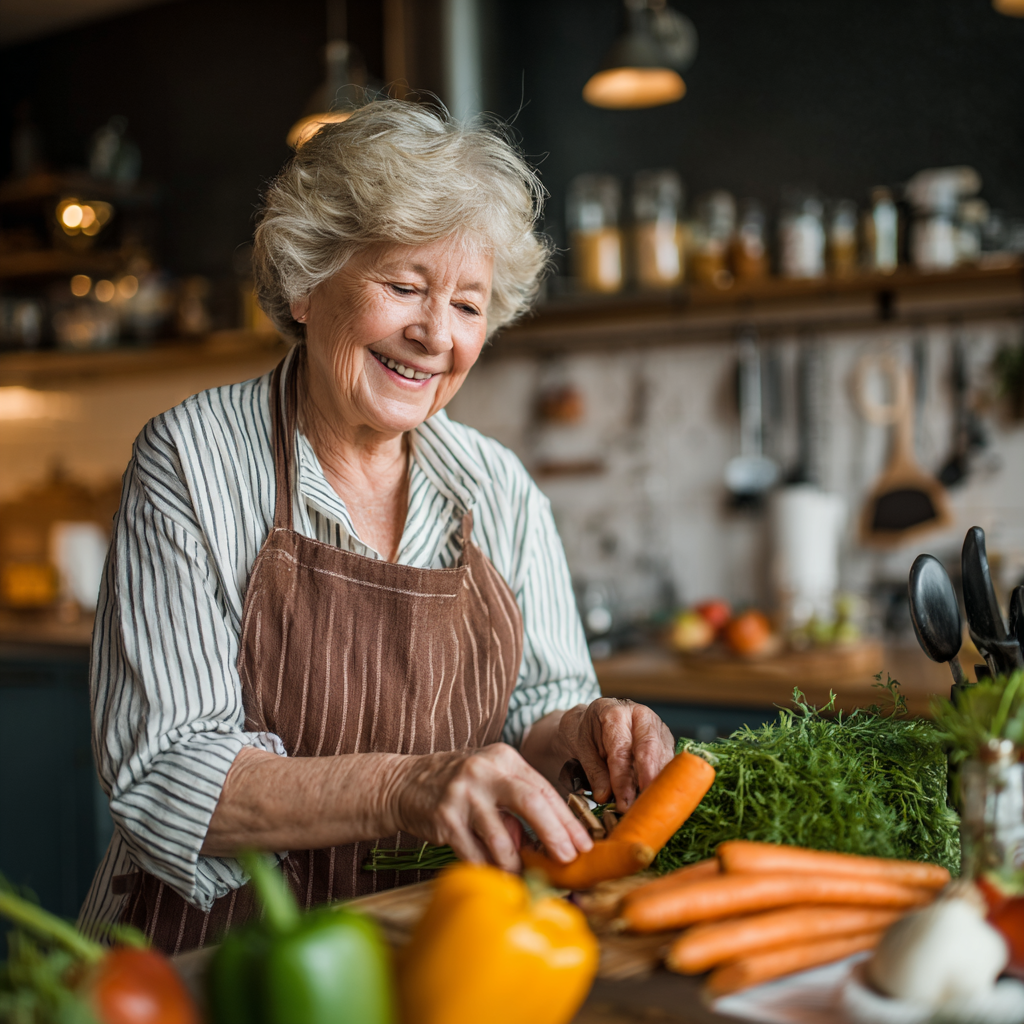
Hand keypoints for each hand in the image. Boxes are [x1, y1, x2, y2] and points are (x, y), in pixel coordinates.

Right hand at [388, 744, 592, 871]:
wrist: (404, 783)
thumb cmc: (459, 785)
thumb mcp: (492, 781)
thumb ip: (519, 805)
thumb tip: (549, 843)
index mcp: (504, 758)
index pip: (544, 789)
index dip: (567, 820)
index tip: (584, 845)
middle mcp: (485, 771)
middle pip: (531, 803)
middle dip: (555, 835)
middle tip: (568, 860)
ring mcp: (463, 794)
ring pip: (502, 839)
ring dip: (516, 864)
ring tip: (522, 874)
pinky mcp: (445, 818)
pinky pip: (476, 854)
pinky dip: (489, 869)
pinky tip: (495, 874)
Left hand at [556, 698, 673, 809]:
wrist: (596, 719)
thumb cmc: (589, 733)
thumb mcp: (583, 750)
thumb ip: (595, 773)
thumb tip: (605, 796)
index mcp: (615, 713)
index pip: (621, 750)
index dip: (623, 779)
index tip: (623, 803)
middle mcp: (641, 715)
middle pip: (649, 749)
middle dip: (647, 780)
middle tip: (642, 805)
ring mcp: (658, 726)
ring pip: (663, 756)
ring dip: (658, 782)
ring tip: (650, 804)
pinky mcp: (667, 740)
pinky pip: (670, 760)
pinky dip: (665, 779)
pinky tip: (658, 795)